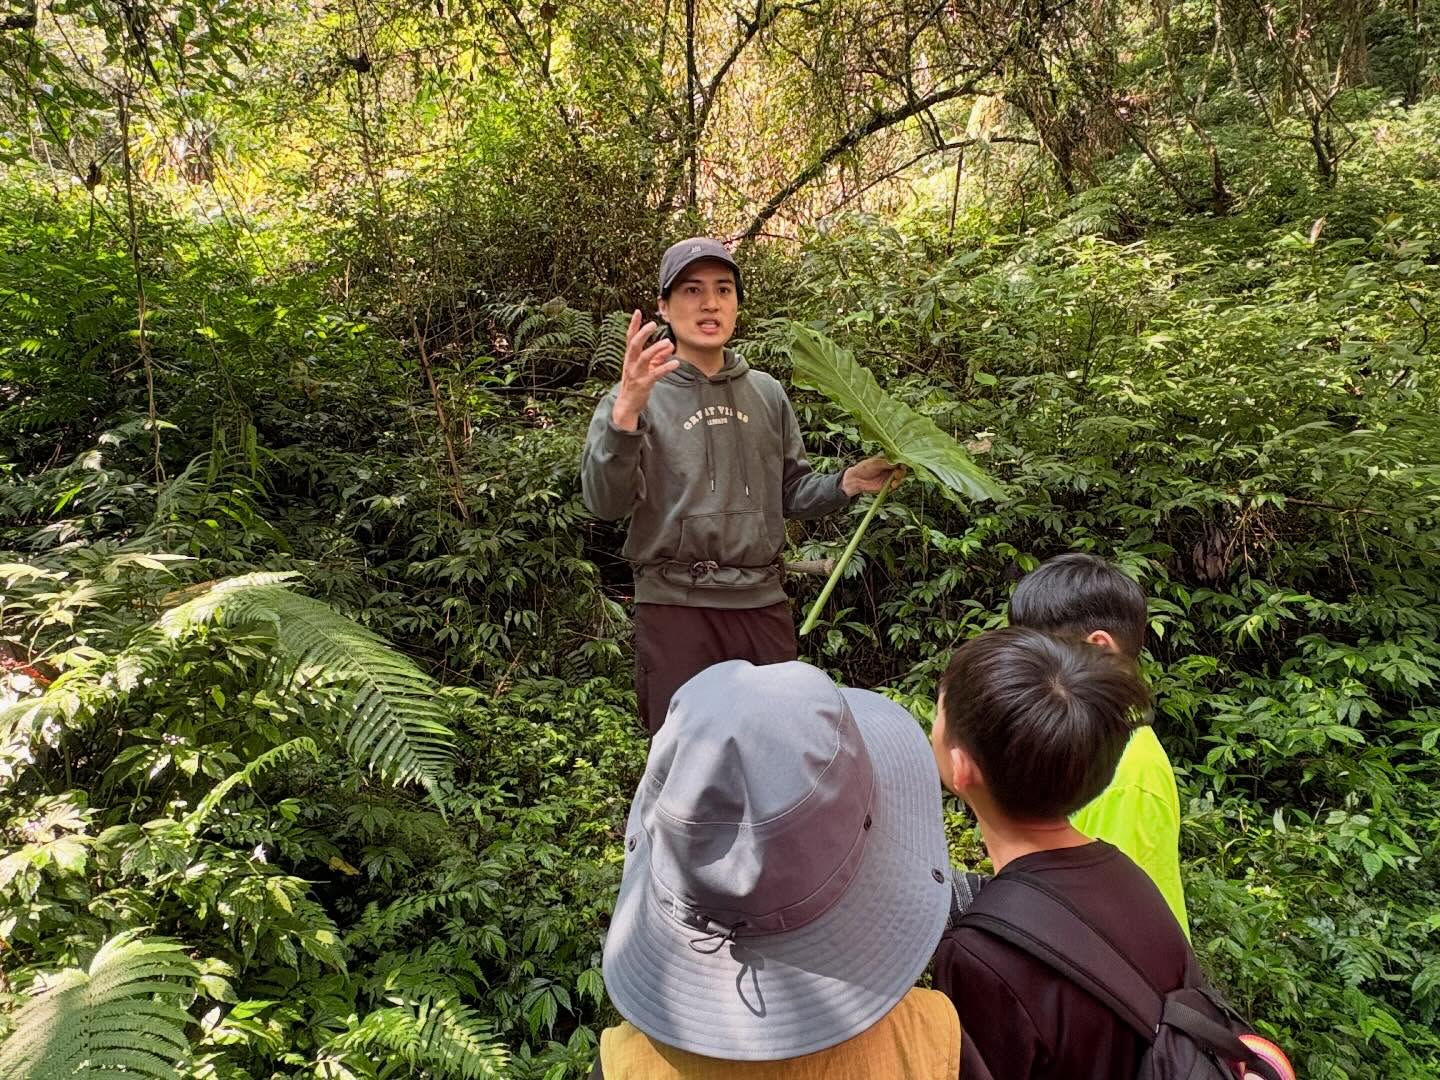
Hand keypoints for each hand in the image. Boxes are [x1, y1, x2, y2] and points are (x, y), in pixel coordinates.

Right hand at [611, 309, 679, 430]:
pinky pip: (655, 374)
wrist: (627, 405)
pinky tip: (676, 362)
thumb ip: (658, 356)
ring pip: (644, 358)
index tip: (638, 311)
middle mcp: (630, 363)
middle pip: (634, 345)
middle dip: (643, 333)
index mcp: (630, 357)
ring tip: (668, 342)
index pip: (630, 338)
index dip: (634, 325)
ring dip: (656, 349)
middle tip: (652, 324)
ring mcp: (636, 374)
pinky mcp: (643, 384)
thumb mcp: (647, 368)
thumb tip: (669, 344)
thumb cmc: (636, 383)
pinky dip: (666, 367)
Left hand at [841, 456, 905, 496]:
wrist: (856, 480)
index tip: (903, 463)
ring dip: (900, 478)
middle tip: (898, 472)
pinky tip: (893, 485)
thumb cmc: (864, 468)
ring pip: (900, 476)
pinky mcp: (888, 484)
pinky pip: (895, 484)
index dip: (903, 461)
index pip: (899, 459)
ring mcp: (890, 476)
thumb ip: (886, 463)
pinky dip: (896, 485)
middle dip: (902, 470)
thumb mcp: (875, 463)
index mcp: (888, 459)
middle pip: (902, 468)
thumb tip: (897, 462)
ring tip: (895, 478)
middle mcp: (891, 467)